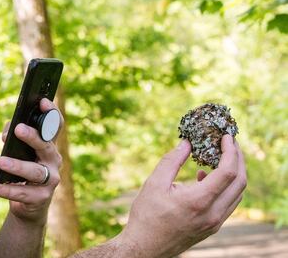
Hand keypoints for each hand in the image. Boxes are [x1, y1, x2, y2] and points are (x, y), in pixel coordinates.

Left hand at [0, 98, 62, 223]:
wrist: (28, 204)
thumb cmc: (22, 170)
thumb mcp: (18, 151)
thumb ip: (13, 138)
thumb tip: (7, 135)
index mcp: (49, 145)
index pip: (55, 126)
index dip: (51, 113)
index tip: (42, 102)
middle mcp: (53, 161)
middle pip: (46, 146)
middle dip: (33, 137)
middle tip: (18, 129)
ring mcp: (50, 180)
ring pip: (35, 171)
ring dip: (18, 165)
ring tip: (1, 161)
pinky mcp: (41, 198)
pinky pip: (23, 192)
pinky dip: (5, 189)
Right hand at [115, 135, 246, 257]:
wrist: (145, 247)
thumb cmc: (146, 215)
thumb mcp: (154, 183)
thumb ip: (171, 161)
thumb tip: (186, 142)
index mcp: (199, 201)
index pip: (227, 172)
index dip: (231, 151)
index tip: (226, 137)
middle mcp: (213, 214)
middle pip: (240, 182)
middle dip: (238, 159)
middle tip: (230, 143)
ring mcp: (215, 222)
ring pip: (237, 194)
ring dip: (234, 173)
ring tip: (220, 157)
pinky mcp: (212, 227)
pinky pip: (228, 203)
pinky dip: (226, 187)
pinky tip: (205, 177)